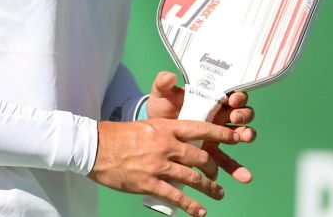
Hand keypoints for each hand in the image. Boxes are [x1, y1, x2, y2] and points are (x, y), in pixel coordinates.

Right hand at [88, 118, 239, 215]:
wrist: (94, 147)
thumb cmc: (117, 135)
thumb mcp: (145, 125)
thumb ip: (165, 132)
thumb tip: (182, 140)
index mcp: (165, 127)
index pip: (201, 129)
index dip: (222, 135)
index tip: (237, 138)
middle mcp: (165, 145)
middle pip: (202, 157)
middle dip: (215, 168)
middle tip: (217, 174)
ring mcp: (158, 165)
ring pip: (194, 179)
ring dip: (210, 189)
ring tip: (218, 194)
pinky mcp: (149, 183)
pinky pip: (177, 197)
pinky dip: (192, 207)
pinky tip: (200, 212)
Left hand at [146, 71, 256, 183]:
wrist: (153, 134)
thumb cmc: (161, 109)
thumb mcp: (161, 95)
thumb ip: (163, 84)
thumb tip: (169, 76)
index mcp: (211, 99)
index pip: (231, 94)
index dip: (237, 96)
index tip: (232, 99)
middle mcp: (219, 116)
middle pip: (241, 113)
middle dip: (243, 114)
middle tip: (235, 117)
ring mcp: (219, 136)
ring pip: (241, 135)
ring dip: (247, 136)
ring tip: (243, 138)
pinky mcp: (213, 154)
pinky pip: (229, 162)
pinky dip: (238, 169)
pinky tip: (245, 177)